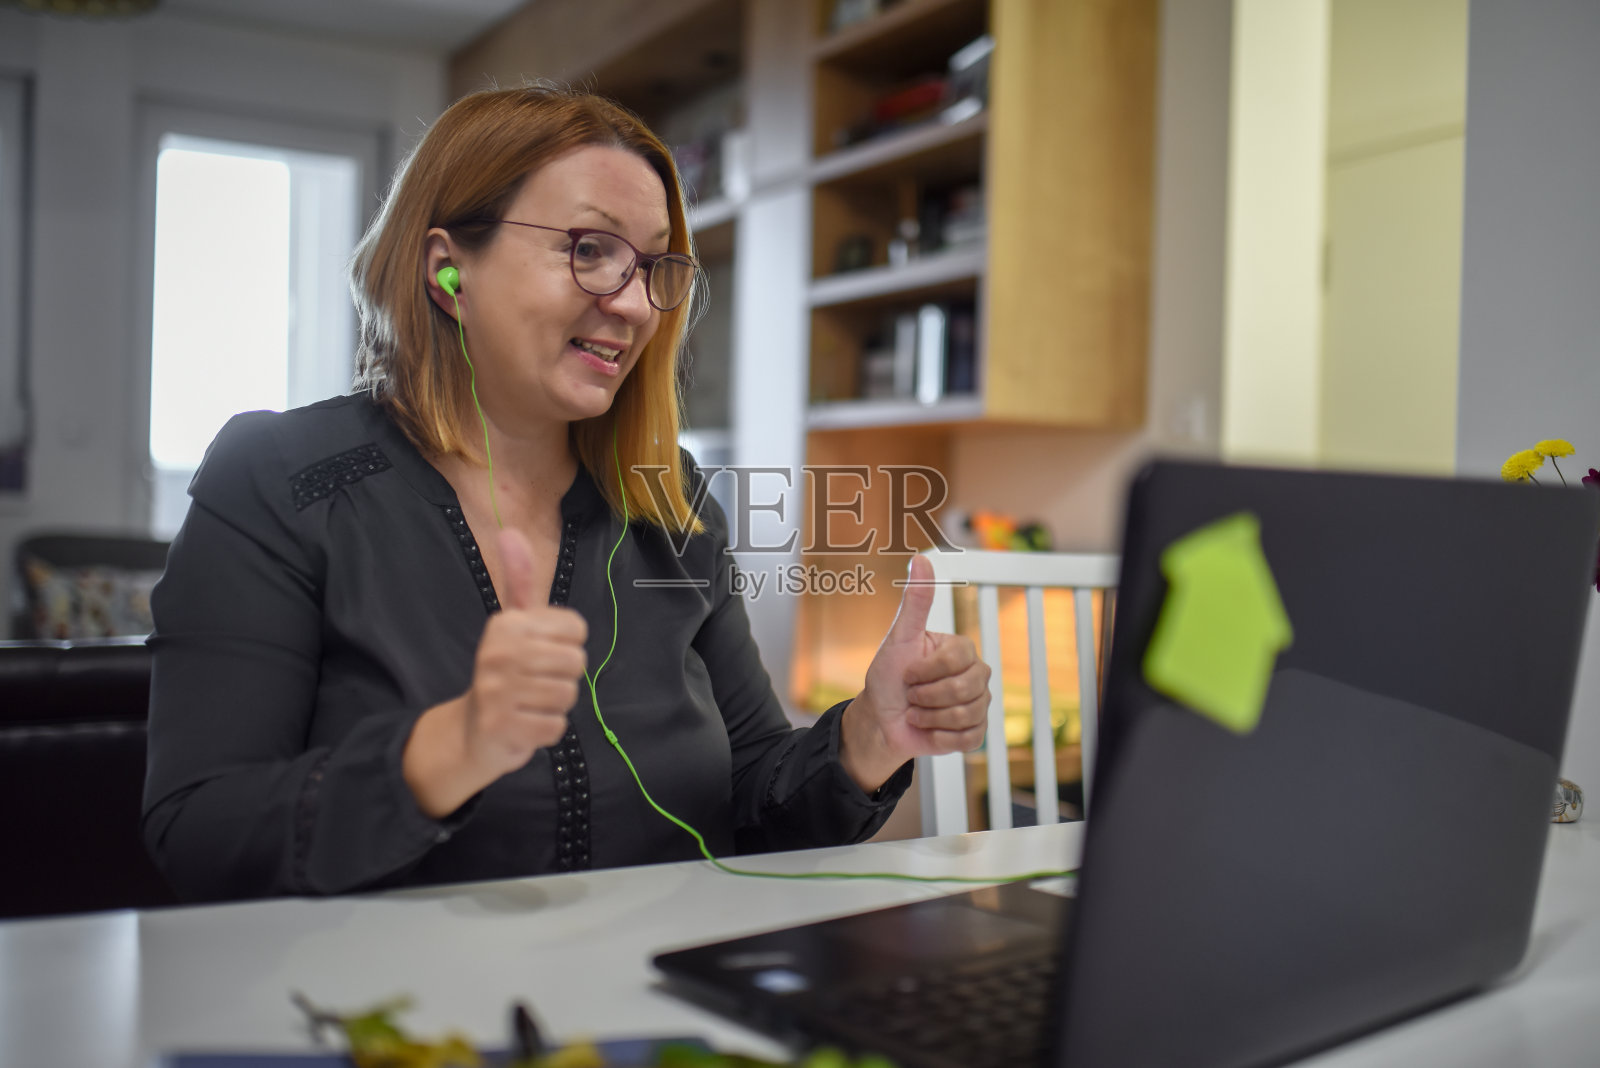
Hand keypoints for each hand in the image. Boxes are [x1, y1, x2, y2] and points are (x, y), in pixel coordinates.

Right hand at [404, 528, 587, 816]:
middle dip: (563, 677)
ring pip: (567, 695)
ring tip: (530, 702)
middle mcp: (498, 652)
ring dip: (555, 705)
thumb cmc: (504, 672)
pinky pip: (556, 727)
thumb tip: (510, 531)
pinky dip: (547, 730)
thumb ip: (518, 580)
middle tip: (536, 682)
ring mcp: (497, 691)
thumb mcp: (513, 624)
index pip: (576, 628)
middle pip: (575, 662)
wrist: (473, 732)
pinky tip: (525, 723)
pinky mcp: (502, 727)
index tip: (541, 652)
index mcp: (506, 623)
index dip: (568, 644)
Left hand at [840, 555, 990, 792]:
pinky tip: (928, 729)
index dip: (925, 671)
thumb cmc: (889, 676)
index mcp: (962, 649)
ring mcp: (979, 704)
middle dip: (926, 696)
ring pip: (966, 714)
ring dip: (929, 717)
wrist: (882, 719)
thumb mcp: (898, 638)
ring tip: (917, 712)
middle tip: (911, 695)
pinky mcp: (975, 732)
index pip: (957, 659)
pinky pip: (968, 738)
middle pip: (964, 688)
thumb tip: (921, 558)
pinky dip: (939, 737)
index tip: (907, 673)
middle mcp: (977, 674)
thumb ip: (915, 601)